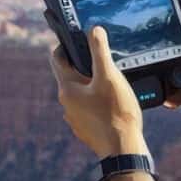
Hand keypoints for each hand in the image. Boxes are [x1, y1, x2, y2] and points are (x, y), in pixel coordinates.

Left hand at [49, 25, 145, 158]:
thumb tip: (93, 30)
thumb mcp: (109, 76)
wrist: (123, 150)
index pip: (57, 58)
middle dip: (83, 64)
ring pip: (80, 92)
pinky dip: (97, 100)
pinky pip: (88, 107)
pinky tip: (113, 100)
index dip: (66, 45)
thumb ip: (100, 51)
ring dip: (91, 83)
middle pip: (69, 75)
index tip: (78, 38)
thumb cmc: (116, 113)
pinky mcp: (85, 128)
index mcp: (67, 88)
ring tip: (110, 79)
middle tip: (101, 57)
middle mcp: (66, 103)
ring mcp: (74, 117)